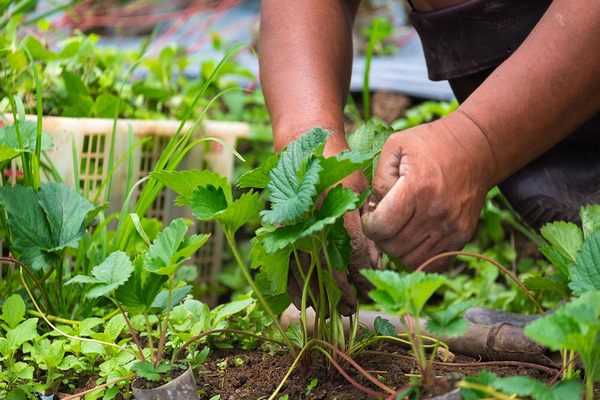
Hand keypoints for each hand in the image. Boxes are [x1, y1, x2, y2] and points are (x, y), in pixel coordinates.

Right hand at [288, 170, 379, 315]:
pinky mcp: (276, 229)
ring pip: (304, 271)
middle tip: (354, 307)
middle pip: (327, 266)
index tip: (368, 287)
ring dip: (320, 295)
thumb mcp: (357, 188)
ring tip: (335, 310)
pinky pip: (283, 265)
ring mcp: (290, 224)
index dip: (362, 272)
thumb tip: (374, 261)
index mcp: (333, 204)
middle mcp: (310, 218)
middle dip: (342, 291)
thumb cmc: (335, 164)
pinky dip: (293, 288)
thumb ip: (364, 225)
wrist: (299, 144)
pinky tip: (305, 303)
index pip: (352, 250)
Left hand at [362, 113, 494, 269]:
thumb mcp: (395, 146)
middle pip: (394, 246)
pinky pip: (433, 263)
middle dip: (380, 237)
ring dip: (397, 249)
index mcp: (417, 188)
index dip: (368, 224)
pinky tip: (413, 238)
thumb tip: (374, 208)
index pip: (382, 227)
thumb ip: (378, 178)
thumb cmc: (430, 144)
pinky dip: (418, 256)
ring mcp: (453, 227)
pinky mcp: (463, 236)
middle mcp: (437, 212)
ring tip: (397, 229)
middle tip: (382, 221)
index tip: (370, 214)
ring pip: (411, 260)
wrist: (476, 148)